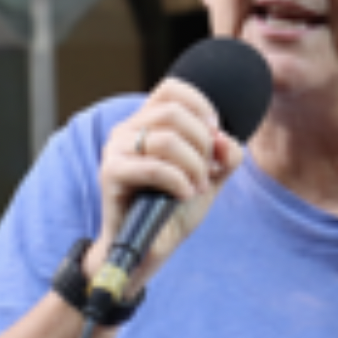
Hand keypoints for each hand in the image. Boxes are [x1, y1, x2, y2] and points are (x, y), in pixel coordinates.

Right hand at [92, 79, 243, 288]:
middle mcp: (127, 129)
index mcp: (147, 122)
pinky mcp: (111, 174)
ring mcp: (115, 150)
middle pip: (174, 112)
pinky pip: (154, 167)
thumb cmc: (175, 209)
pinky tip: (185, 194)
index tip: (214, 137)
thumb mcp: (211, 177)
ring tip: (198, 186)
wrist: (151, 247)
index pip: (173, 89)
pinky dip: (179, 181)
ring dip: (193, 165)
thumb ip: (226, 155)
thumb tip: (224, 139)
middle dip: (202, 143)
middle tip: (208, 171)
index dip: (202, 106)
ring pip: (166, 139)